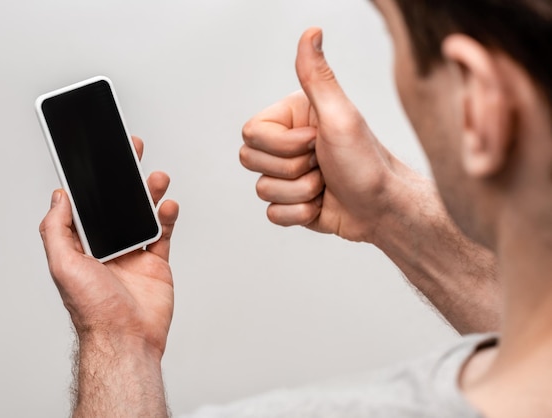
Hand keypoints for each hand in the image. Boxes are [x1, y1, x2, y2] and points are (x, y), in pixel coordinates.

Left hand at [39, 136, 178, 359]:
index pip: (87, 205)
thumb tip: (58, 196)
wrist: (127, 339)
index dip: (93, 181)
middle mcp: (107, 246)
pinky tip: (168, 205)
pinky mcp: (155, 263)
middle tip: (131, 151)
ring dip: (149, 192)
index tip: (99, 157)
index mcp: (82, 245)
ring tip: (156, 177)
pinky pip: (163, 233)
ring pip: (143, 213)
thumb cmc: (93, 310)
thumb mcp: (63, 265)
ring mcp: (133, 253)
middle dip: (124, 177)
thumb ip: (57, 229)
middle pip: (117, 203)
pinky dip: (168, 216)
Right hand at [241, 28, 408, 242]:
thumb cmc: (366, 162)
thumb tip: (312, 32)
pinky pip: (272, 214)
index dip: (281, 144)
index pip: (250, 132)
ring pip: (262, 189)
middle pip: (250, 160)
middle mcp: (285, 145)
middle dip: (292, 170)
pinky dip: (299, 214)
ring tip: (326, 185)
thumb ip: (317, 76)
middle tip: (323, 163)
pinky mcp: (289, 202)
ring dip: (300, 192)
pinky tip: (321, 205)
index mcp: (291, 119)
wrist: (383, 209)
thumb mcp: (340, 116)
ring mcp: (286, 175)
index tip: (316, 141)